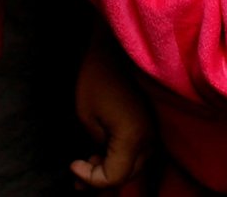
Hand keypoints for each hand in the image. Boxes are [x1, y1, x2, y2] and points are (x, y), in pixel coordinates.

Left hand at [72, 35, 153, 189]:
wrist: (117, 47)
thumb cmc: (98, 75)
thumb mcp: (86, 115)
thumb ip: (97, 145)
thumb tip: (101, 159)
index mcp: (132, 138)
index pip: (114, 177)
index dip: (91, 178)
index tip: (72, 164)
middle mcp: (150, 139)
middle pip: (126, 176)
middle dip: (99, 179)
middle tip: (76, 174)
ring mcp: (154, 132)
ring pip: (134, 166)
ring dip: (111, 169)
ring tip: (86, 163)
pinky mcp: (152, 124)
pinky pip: (139, 151)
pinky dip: (121, 157)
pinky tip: (101, 152)